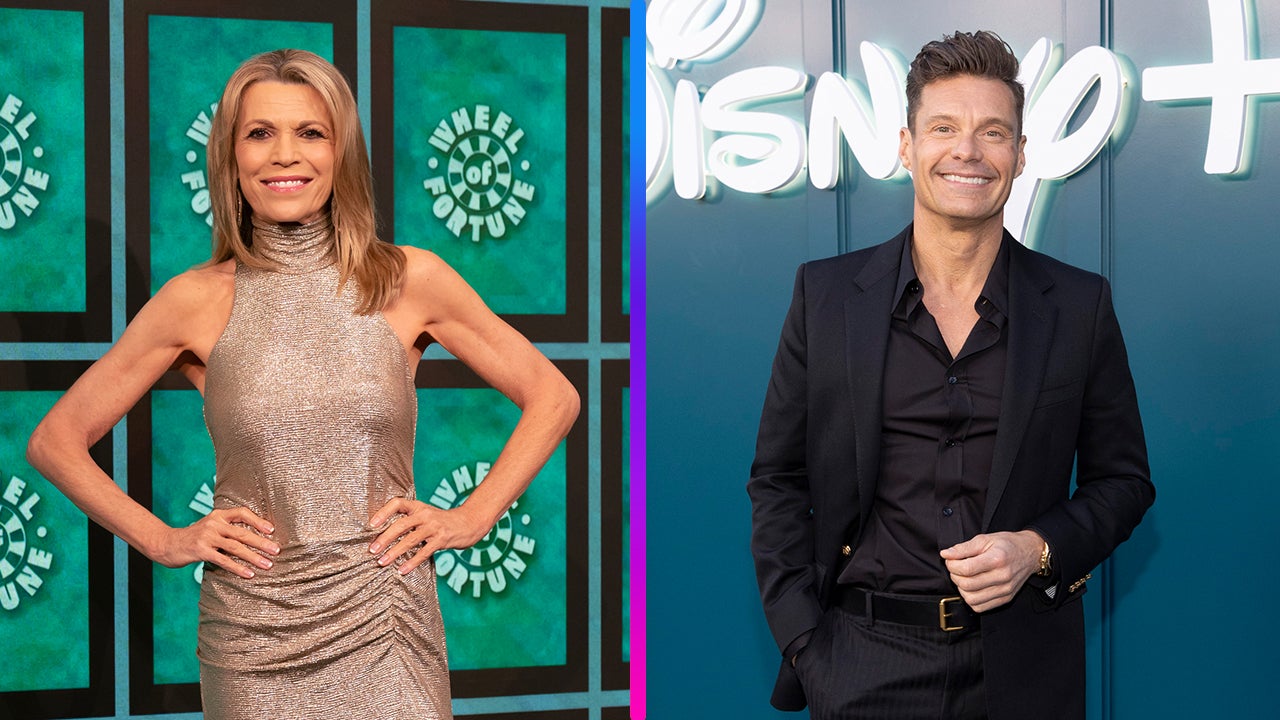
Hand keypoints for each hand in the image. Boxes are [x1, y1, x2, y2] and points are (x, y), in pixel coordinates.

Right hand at [155, 507, 278, 578]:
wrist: (166, 544)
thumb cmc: (192, 538)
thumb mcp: (210, 527)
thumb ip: (226, 529)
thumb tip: (252, 537)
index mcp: (218, 515)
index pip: (242, 513)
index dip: (258, 521)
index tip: (272, 530)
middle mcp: (214, 523)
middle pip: (243, 533)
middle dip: (262, 542)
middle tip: (277, 551)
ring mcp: (207, 536)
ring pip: (236, 547)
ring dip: (254, 557)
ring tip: (267, 564)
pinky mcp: (201, 551)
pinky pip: (224, 560)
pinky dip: (238, 568)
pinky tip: (248, 574)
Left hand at [368, 498, 489, 574]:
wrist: (469, 522)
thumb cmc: (442, 521)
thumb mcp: (426, 515)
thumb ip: (409, 521)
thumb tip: (383, 536)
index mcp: (418, 506)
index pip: (397, 503)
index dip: (383, 512)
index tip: (371, 524)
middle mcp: (425, 514)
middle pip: (401, 525)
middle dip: (385, 538)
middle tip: (372, 550)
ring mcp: (434, 527)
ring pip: (410, 540)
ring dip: (394, 552)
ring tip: (382, 562)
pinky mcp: (442, 540)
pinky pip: (424, 552)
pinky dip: (412, 562)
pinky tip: (402, 570)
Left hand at [940, 530, 1043, 611]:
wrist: (1030, 553)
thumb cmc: (1007, 544)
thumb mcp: (984, 539)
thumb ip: (963, 548)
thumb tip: (945, 554)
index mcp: (997, 559)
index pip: (966, 569)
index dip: (952, 565)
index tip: (950, 560)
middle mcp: (1003, 577)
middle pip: (967, 585)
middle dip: (955, 576)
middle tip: (956, 568)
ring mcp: (1005, 590)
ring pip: (972, 599)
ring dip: (962, 589)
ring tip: (964, 578)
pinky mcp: (1006, 598)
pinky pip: (981, 607)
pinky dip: (971, 599)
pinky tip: (973, 587)